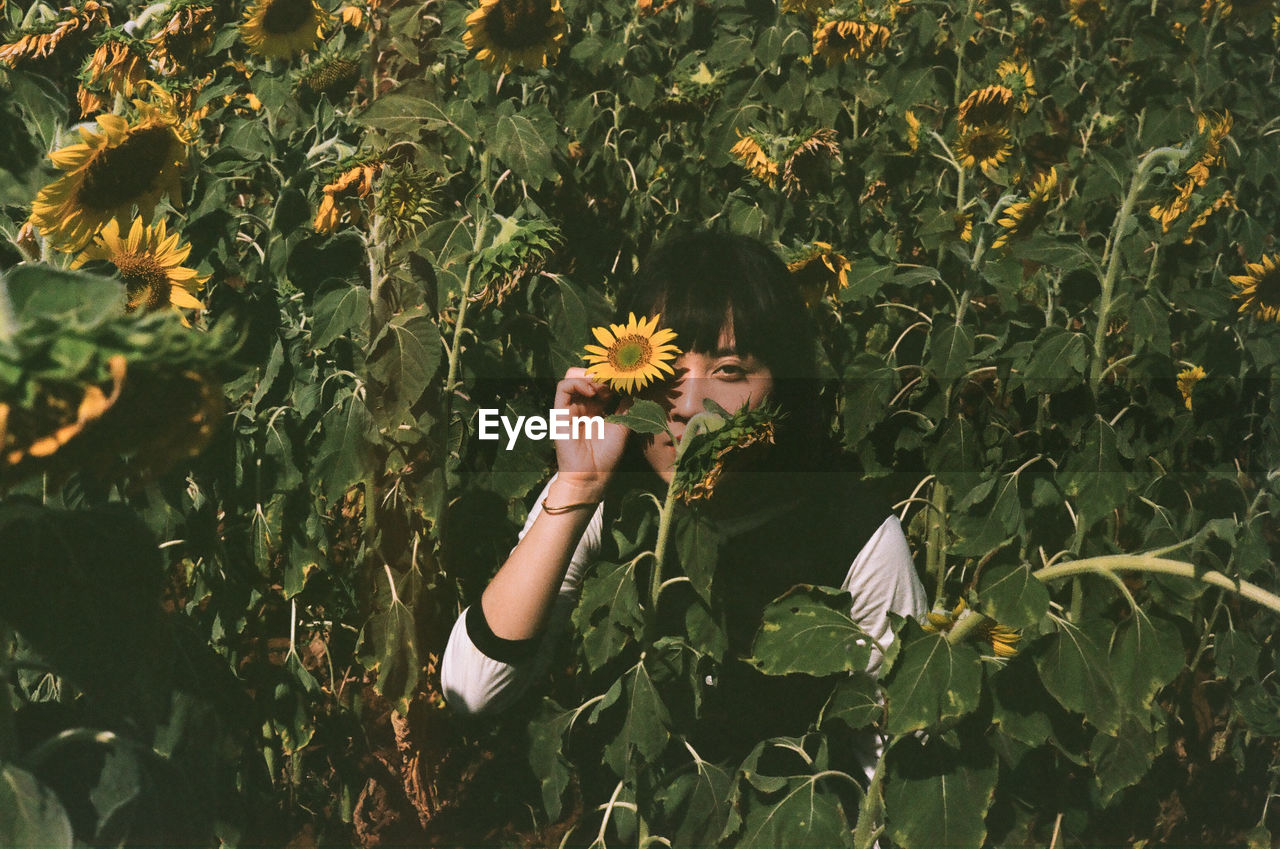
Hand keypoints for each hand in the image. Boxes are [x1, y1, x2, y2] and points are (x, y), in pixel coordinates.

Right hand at [550, 367, 628, 501]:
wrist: (591, 474)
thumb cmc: (607, 454)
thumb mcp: (622, 425)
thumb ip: (627, 405)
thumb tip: (636, 386)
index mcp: (598, 408)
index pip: (602, 382)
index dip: (613, 377)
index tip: (627, 378)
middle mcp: (584, 405)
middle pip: (588, 375)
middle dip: (602, 374)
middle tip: (615, 379)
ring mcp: (571, 407)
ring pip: (574, 376)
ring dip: (589, 376)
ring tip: (603, 387)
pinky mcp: (560, 411)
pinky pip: (563, 386)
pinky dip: (577, 382)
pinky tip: (592, 391)